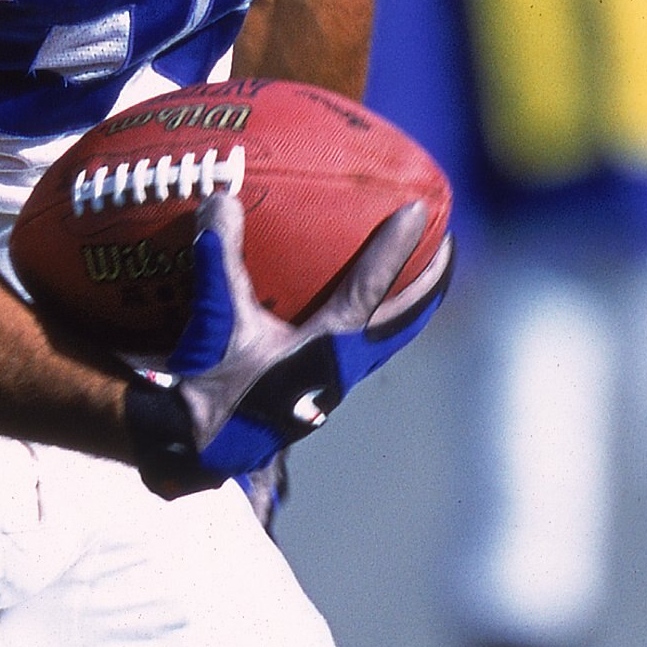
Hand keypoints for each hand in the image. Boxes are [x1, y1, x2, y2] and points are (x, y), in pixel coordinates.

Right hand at [122, 188, 447, 500]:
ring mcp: (336, 378)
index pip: (371, 289)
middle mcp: (344, 366)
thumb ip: (219, 260)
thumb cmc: (212, 389)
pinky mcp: (319, 385)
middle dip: (430, 283)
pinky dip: (372, 318)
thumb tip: (220, 199)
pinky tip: (348, 301)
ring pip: (391, 337)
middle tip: (447, 243)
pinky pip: (361, 345)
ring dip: (409, 304)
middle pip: (407, 321)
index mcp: (328, 349)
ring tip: (418, 270)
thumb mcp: (215, 322)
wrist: (200, 447)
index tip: (417, 210)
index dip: (395, 247)